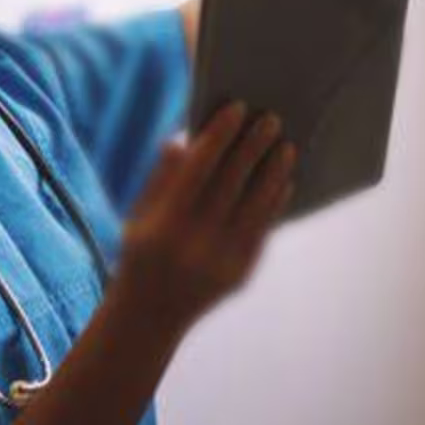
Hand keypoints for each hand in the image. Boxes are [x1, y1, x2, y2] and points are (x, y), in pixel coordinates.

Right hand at [109, 102, 296, 335]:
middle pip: (231, 184)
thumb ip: (160, 178)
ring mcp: (220, 261)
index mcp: (163, 224)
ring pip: (256, 207)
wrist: (149, 316)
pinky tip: (284, 181)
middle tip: (271, 118)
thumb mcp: (137, 216)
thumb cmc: (142, 254)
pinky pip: (264, 230)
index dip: (219, 135)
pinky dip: (275, 203)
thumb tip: (183, 140)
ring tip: (287, 145)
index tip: (237, 107)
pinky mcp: (240, 274)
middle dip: (253, 147)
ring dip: (274, 173)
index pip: (197, 168)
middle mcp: (193, 243)